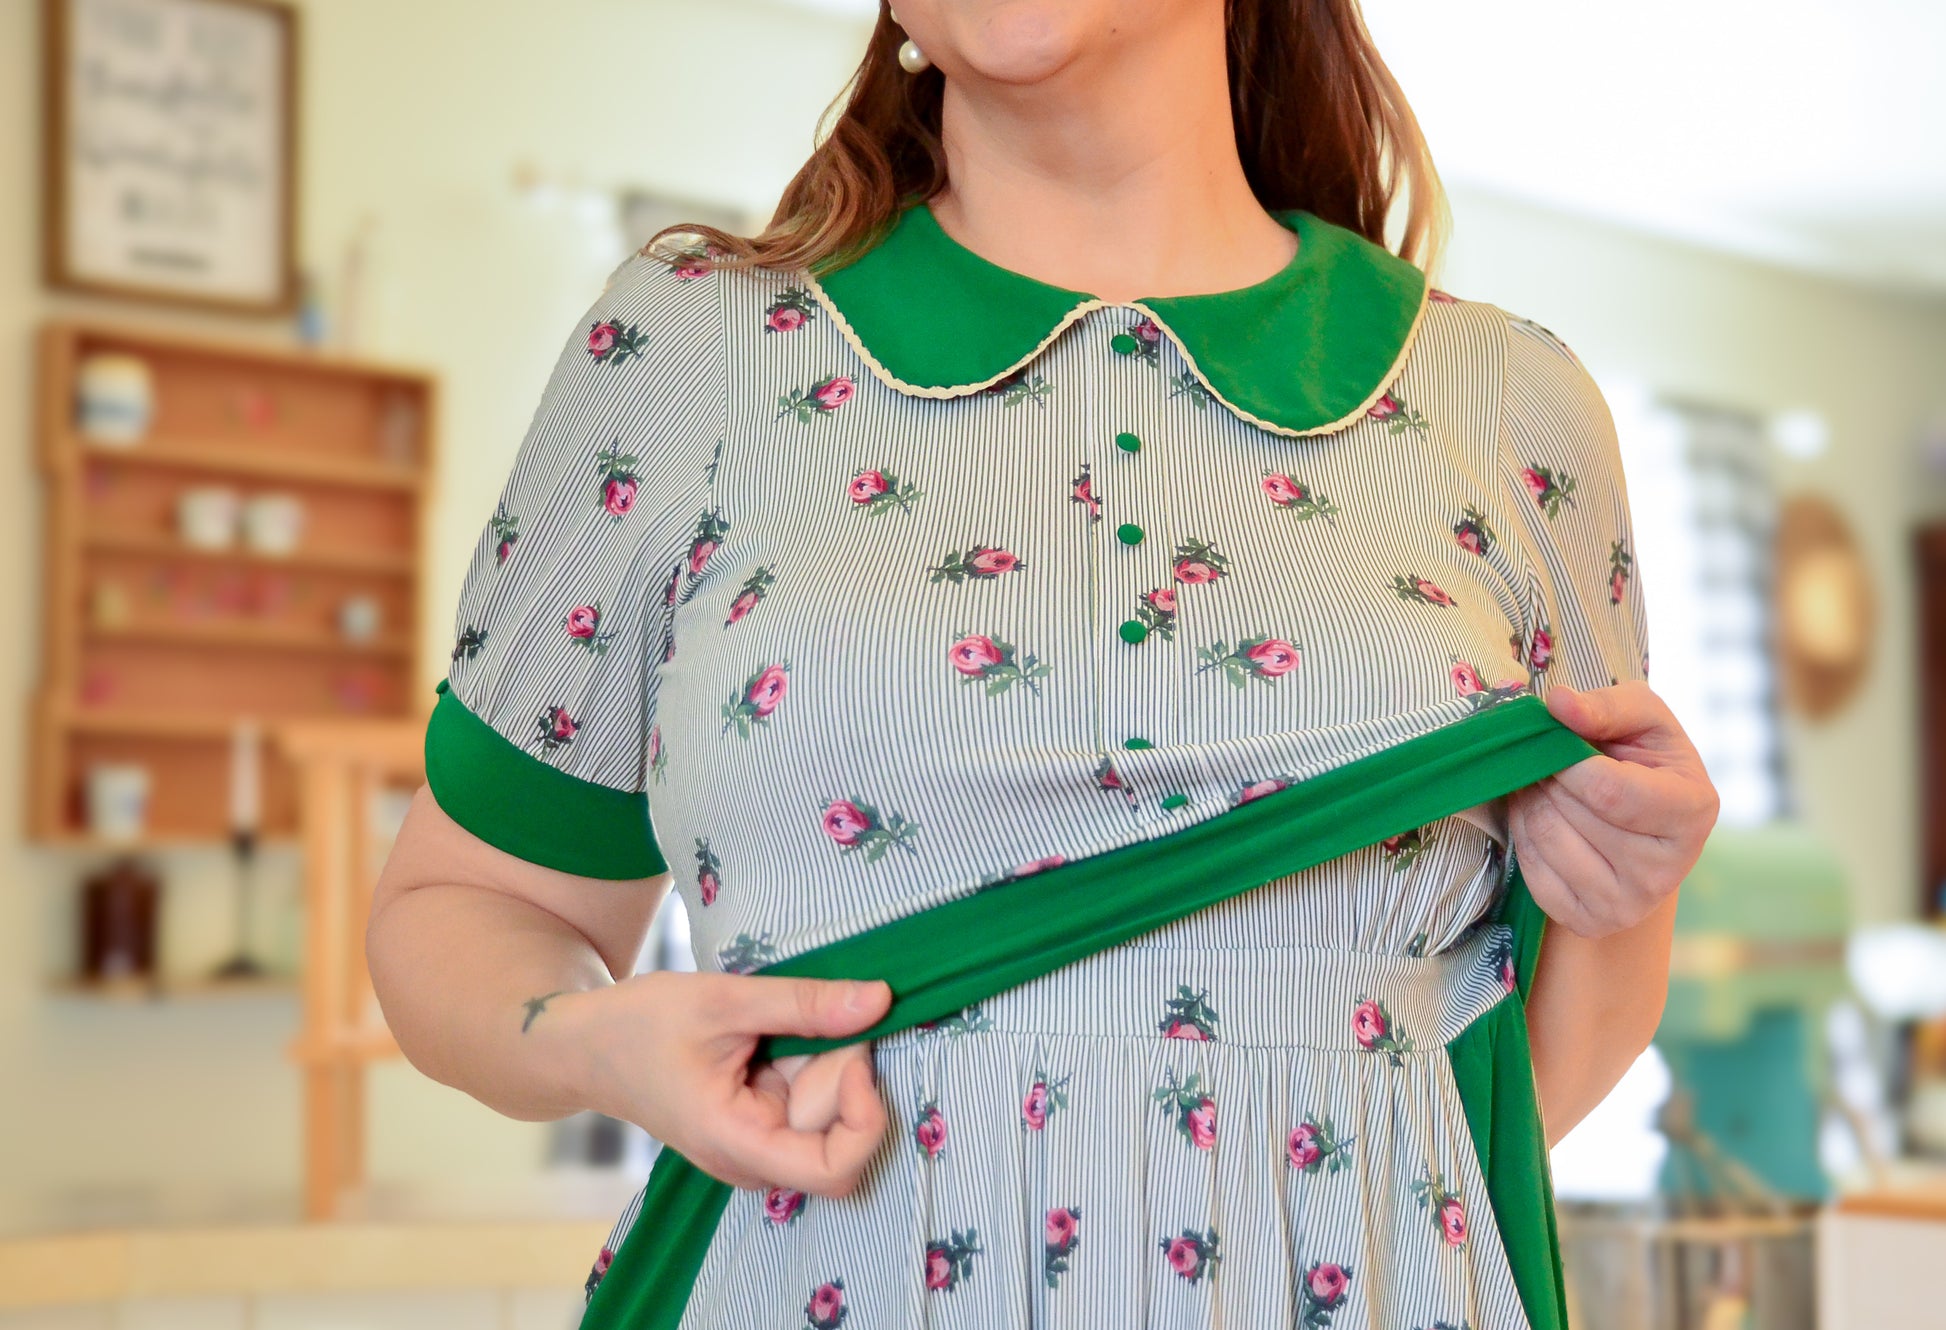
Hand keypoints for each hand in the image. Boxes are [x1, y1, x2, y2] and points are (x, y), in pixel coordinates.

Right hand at [568, 971, 892, 1197]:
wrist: (585, 1045)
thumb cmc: (640, 1024)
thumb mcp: (725, 1000)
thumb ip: (804, 1004)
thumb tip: (881, 999)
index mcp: (737, 1143)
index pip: (836, 1170)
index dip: (865, 1116)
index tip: (854, 1055)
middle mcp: (752, 1159)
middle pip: (837, 1132)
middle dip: (839, 1071)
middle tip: (805, 1018)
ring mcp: (755, 1146)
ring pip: (826, 1114)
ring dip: (821, 1063)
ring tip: (773, 1025)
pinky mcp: (757, 1126)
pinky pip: (805, 1101)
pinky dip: (806, 1063)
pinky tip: (771, 1037)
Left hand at [1508, 680, 1718, 937]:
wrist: (1639, 825)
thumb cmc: (1643, 761)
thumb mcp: (1642, 718)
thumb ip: (1607, 705)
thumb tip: (1559, 703)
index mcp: (1692, 811)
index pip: (1609, 792)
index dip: (1568, 763)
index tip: (1558, 744)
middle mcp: (1666, 869)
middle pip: (1571, 814)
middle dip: (1546, 778)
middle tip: (1550, 764)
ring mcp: (1629, 903)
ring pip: (1545, 839)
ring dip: (1530, 802)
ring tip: (1548, 788)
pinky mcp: (1590, 920)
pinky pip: (1532, 871)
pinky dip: (1524, 836)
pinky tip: (1545, 819)